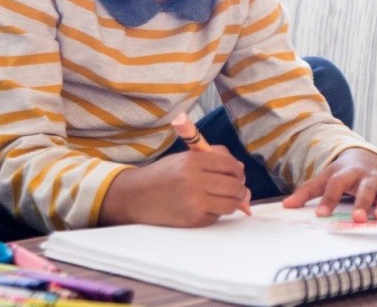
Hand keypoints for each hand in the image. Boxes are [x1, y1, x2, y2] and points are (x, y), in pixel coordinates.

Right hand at [99, 146, 249, 227]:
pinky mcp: (193, 220)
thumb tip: (241, 171)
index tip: (236, 173)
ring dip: (232, 201)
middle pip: (235, 186)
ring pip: (231, 203)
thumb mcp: (185, 157)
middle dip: (239, 188)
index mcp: (193, 161)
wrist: (135, 197)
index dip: (238, 170)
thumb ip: (214, 157)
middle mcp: (194, 181)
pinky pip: (218, 216)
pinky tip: (205, 207)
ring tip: (222, 198)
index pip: (231, 166)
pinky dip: (216, 212)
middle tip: (234, 188)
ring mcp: (194, 203)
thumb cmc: (164, 175)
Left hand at [281, 148, 376, 221]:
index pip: (336, 184)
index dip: (329, 198)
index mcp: (346, 172)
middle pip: (365, 187)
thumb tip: (286, 206)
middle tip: (358, 218)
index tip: (321, 214)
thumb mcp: (324, 178)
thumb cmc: (342, 173)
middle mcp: (366, 176)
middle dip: (362, 202)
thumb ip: (307, 192)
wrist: (363, 157)